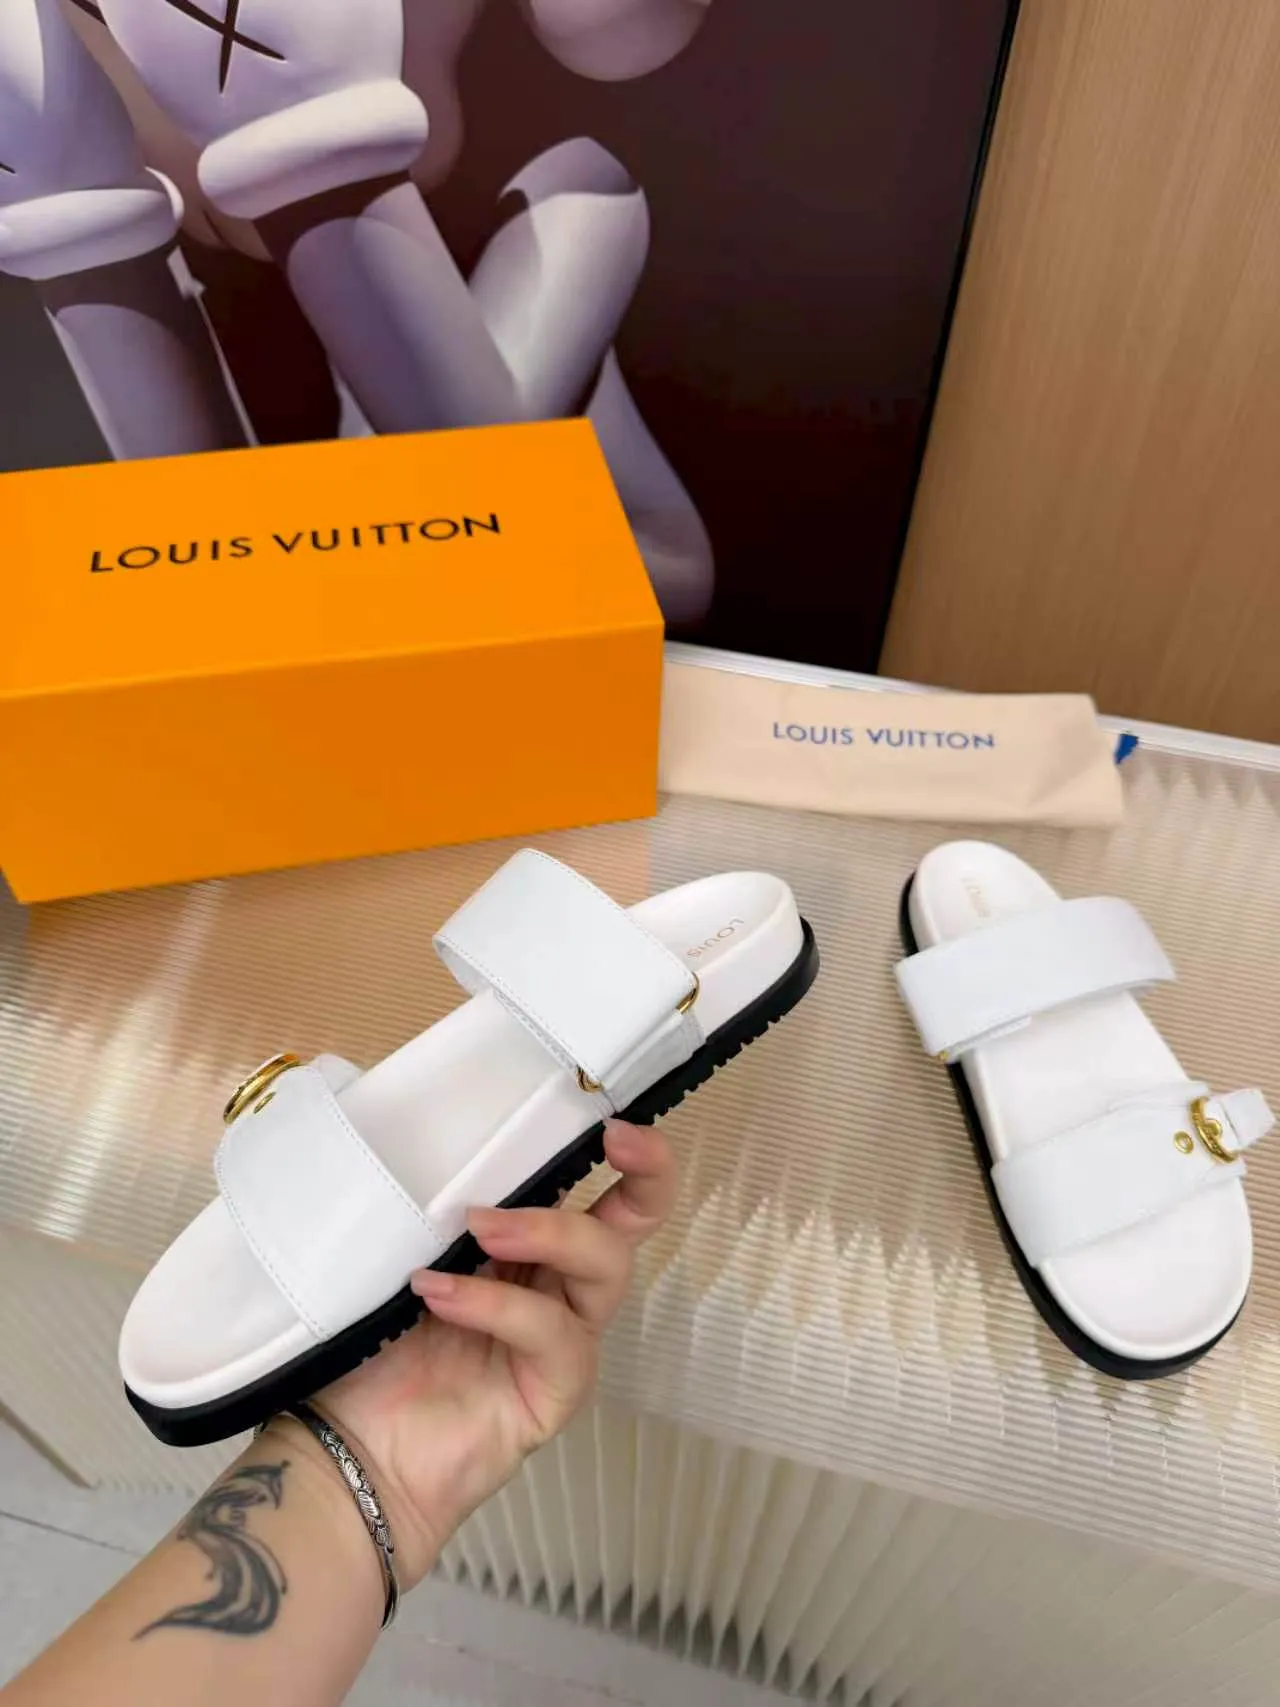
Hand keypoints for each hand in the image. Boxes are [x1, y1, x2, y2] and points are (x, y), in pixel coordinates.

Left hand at [300, 1120, 676, 1588]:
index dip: (632, 1155)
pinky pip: (551, 1335)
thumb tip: (439, 1135)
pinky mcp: (556, 1391)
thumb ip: (434, 1210)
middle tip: (610, 1136)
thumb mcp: (403, 1258)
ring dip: (548, 1231)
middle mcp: (559, 1287)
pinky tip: (439, 1294)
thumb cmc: (373, 1350)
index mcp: (530, 1248)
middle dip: (644, 1173)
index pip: (602, 1191)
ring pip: (605, 1269)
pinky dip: (498, 1306)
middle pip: (635, 1224)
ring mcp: (564, 1341)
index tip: (610, 1118)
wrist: (351, 1454)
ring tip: (479, 1227)